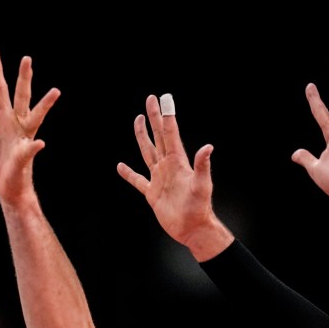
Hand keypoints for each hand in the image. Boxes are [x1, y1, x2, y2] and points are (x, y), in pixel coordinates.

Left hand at [0, 51, 59, 204]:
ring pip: (35, 118)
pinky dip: (33, 147)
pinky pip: (29, 151)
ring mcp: (22, 140)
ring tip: (55, 91)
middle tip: (27, 58)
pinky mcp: (23, 158)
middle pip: (21, 97)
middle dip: (23, 78)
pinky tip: (40, 143)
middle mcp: (16, 125)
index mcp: (4, 119)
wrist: (6, 187)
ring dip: (45, 105)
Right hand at [117, 94, 231, 261]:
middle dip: (154, 118)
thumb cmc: (199, 208)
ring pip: (147, 152)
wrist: (192, 229)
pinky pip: (137, 180)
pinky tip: (121, 167)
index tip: (163, 98)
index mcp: (178, 162)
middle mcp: (168, 166)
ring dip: (142, 136)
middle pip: (158, 136)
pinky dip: (128, 173)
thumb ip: (202, 166)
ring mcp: (159, 178)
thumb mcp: (202, 185)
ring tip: (138, 120)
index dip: (166, 116)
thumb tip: (208, 147)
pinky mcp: (152, 193)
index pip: (170, 134)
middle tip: (150, 100)